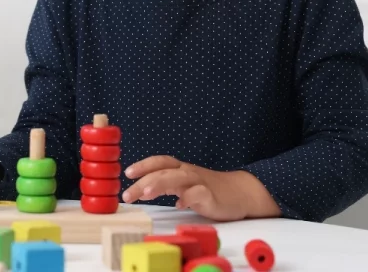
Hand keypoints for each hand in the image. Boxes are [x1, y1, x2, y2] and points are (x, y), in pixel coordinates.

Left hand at [121, 156, 280, 220]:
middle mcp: (187, 173)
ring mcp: (200, 182)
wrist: (240, 192)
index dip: (143, 165)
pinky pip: (198, 194)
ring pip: (178, 178)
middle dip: (142, 181)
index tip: (127, 173)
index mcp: (180, 169)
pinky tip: (179, 205)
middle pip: (162, 172)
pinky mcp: (211, 196)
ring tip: (146, 193)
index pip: (158, 162)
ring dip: (160, 184)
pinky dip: (188, 198)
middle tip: (127, 194)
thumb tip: (138, 191)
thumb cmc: (207, 189)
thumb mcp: (182, 185)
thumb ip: (163, 186)